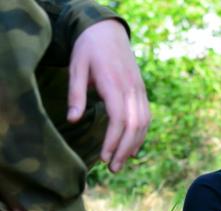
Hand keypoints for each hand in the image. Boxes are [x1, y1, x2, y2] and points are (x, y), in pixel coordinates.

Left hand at [68, 20, 150, 172]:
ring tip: (121, 162)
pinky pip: (146, 117)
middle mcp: (132, 90)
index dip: (113, 142)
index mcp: (115, 85)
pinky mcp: (142, 91)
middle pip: (134, 126)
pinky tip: (132, 147)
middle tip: (113, 168)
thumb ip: (76, 94)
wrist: (108, 31)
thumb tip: (73, 120)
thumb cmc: (88, 49)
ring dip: (134, 145)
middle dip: (124, 150)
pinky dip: (141, 134)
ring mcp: (140, 91)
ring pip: (143, 124)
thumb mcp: (76, 68)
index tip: (103, 158)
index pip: (119, 120)